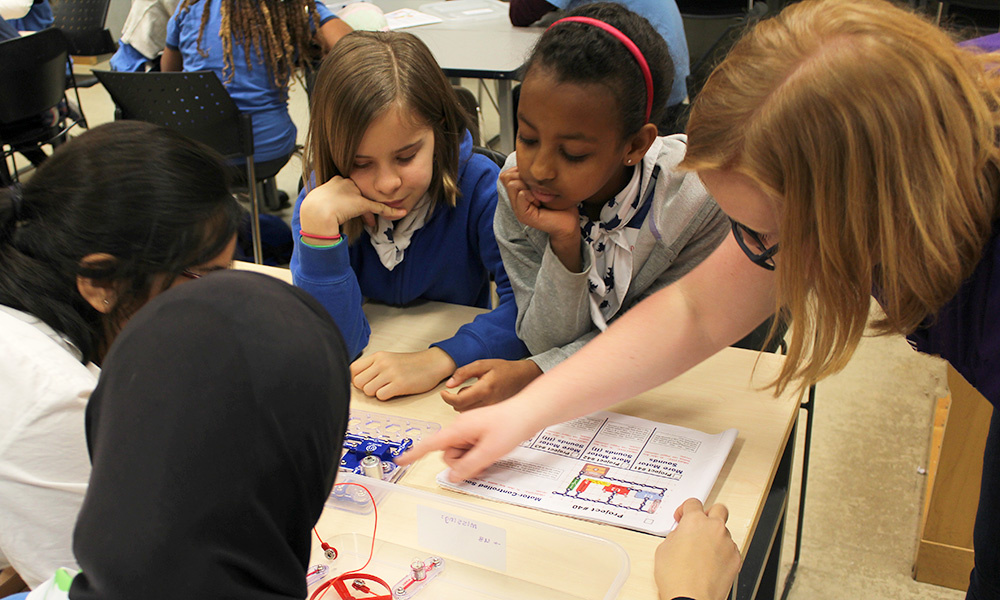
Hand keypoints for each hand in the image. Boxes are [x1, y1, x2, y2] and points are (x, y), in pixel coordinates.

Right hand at [299, 175, 405, 237]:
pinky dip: (391, 211)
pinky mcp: (362, 203)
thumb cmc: (313, 211)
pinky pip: (380, 207)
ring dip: (371, 212)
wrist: (316, 212)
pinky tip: (401, 213)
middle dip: (361, 207)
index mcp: (335, 182)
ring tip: (372, 223)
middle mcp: (346, 183)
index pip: (349, 188)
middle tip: (363, 220)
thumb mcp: (316, 205)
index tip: (349, 210)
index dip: (351, 200)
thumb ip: (324, 207)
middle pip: (360, 194)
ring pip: (369, 201)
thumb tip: (322, 216)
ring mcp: (355, 193)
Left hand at [350, 348, 456, 399]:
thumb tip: (355, 380)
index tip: (364, 382)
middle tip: (377, 387)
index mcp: (378, 356)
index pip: (352, 369)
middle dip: (365, 388)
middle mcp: (382, 363)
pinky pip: (381, 396)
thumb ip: (373, 366)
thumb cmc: (411, 364)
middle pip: (357, 382)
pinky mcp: (400, 384)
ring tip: (387, 388)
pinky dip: (385, 397)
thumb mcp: (389, 359)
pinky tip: (394, 391)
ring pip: (368, 391)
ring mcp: (391, 373)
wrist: (432, 363)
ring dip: (375, 393)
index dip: (355, 379)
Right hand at [395, 400, 547, 480]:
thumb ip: (469, 466)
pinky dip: (477, 456)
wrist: (529, 412)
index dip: (414, 453)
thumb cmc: (511, 424)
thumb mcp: (489, 451)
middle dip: (460, 463)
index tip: (400, 460)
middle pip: (447, 454)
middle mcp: (460, 428)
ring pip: (460, 454)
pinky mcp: (478, 433)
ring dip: (471, 461)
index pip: (430, 443)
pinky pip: (470, 450)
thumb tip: (453, 476)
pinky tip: (491, 453)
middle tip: (481, 463)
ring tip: (489, 456)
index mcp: (458, 429)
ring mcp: (469, 430)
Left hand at [441, 359, 542, 411]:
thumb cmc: (504, 369)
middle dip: (455, 399)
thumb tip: (449, 384)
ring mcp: (491, 410)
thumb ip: (463, 373)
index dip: (447, 398)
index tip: (443, 392)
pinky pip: (475, 414)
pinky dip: (471, 406)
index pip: (458, 401)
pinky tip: (478, 397)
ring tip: (473, 390)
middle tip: (461, 387)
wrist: (523, 377)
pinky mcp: (493, 413)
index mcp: (484, 389)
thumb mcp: (482, 364)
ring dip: (463, 403)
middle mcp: (488, 403)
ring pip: (467, 413)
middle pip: (460, 409)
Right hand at [501, 168, 578, 239]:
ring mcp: (517, 209)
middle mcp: (515, 201)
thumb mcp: (545, 184)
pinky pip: (521, 195)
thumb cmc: (561, 204)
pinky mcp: (523, 215)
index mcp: (518, 193)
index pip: (507, 173)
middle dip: (523, 176)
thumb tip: (527, 161)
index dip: (520, 170)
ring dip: (528, 185)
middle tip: (538, 188)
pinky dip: (532, 194)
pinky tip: (541, 201)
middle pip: (506, 177)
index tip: (537, 180)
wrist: (569, 224)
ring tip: (540, 195)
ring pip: (512, 184)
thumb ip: (533, 176)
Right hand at [654, 499, 740, 599]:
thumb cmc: (676, 578)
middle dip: (709, 514)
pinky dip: (722, 552)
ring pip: (724, 531)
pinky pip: (730, 548)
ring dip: (715, 536)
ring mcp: (727, 543)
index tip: (682, 516)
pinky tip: (710, 563)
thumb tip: (681, 535)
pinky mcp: (736, 558)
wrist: (690, 598)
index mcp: (695, 521)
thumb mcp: (664, 548)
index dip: (685, 509)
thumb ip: (676, 534)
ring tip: (703, 551)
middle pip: (718, 509)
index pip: (693, 503)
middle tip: (700, 524)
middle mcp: (714, 528)